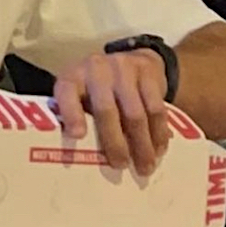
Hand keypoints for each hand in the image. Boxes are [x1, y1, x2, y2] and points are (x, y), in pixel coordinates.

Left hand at [54, 50, 171, 175]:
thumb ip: (77, 118)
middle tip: (120, 165)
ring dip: (142, 144)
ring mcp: (123, 68)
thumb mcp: (79, 95)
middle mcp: (95, 69)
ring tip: (145, 167)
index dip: (71, 114)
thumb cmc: (96, 90)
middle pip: (105, 110)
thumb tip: (82, 158)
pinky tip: (158, 150)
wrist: (128, 60)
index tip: (77, 135)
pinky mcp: (147, 72)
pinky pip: (156, 108)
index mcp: (72, 78)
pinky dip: (158, 133)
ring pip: (135, 113)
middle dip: (114, 142)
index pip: (67, 93)